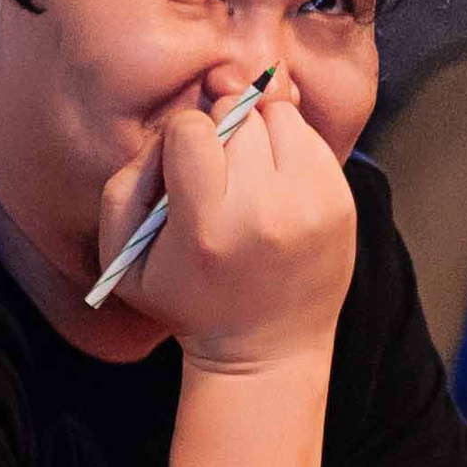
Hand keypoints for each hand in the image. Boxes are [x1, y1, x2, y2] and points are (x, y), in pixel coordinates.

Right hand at [102, 89, 354, 374]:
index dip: (181, 139)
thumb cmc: (187, 300)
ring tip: (250, 175)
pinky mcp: (342, 203)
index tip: (186, 169)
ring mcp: (311, 206)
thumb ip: (127, 185)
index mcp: (207, 228)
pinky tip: (278, 185)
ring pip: (279, 116)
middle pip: (238, 116)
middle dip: (223, 134)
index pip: (192, 129)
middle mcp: (265, 213)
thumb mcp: (125, 260)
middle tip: (220, 174)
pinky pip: (311, 138)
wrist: (265, 349)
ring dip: (259, 133)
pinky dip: (290, 149)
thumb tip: (173, 130)